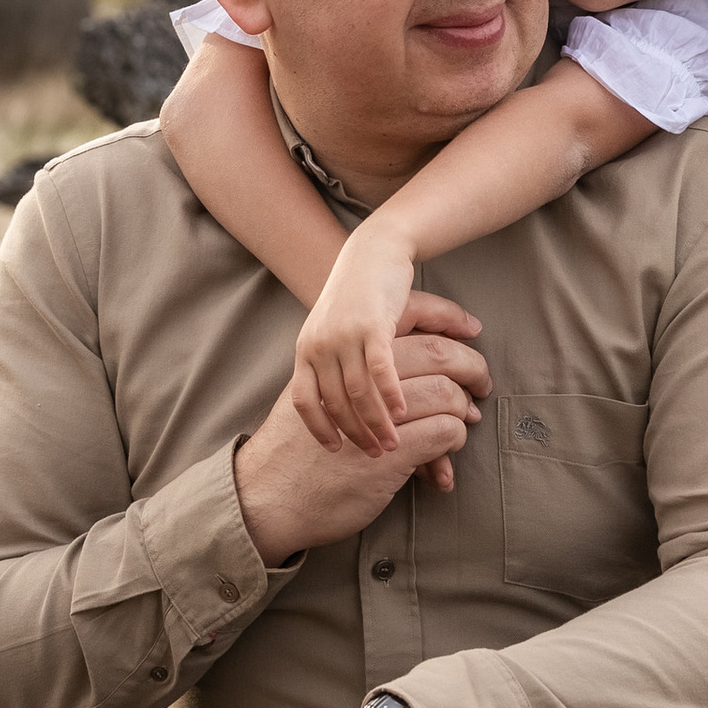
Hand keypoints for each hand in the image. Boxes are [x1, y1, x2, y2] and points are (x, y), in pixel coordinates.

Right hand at [233, 301, 488, 563]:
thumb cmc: (291, 451)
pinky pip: (442, 429)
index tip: (466, 327)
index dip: (443, 317)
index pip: (406, 316)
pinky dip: (454, 435)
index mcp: (339, 354)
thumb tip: (386, 371)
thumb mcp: (314, 399)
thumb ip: (345, 379)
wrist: (265, 496)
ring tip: (469, 416)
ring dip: (463, 403)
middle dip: (467, 362)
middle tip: (481, 380)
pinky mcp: (389, 451)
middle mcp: (357, 376)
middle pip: (433, 351)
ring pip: (443, 389)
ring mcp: (373, 413)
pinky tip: (450, 445)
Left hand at [291, 220, 422, 457]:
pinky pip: (380, 369)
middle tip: (374, 455)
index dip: (319, 429)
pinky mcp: (371, 325)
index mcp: (307, 349)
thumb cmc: (358, 295)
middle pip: (333, 402)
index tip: (335, 452)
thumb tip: (340, 401)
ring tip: (393, 443)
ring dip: (376, 422)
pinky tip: (403, 412)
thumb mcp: (333, 329)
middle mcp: (320, 345)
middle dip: (355, 433)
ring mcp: (343, 335)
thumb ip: (333, 362)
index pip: (304, 400)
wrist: (373, 252)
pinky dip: (390, 395)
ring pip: (357, 392)